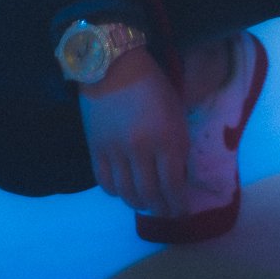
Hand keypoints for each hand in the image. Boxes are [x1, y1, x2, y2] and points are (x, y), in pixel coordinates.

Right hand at [77, 46, 189, 217]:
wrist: (114, 65)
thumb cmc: (153, 85)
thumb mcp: (176, 113)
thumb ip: (178, 145)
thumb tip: (178, 177)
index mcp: (167, 138)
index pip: (173, 185)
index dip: (179, 204)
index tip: (183, 211)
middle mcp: (141, 149)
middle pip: (150, 195)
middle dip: (161, 209)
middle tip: (166, 213)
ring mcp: (116, 151)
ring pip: (127, 193)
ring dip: (139, 204)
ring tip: (147, 204)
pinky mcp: (96, 149)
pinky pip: (105, 183)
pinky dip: (116, 192)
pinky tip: (124, 190)